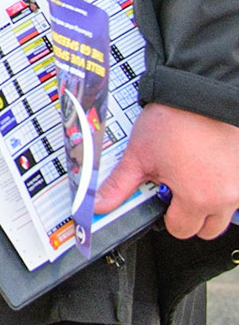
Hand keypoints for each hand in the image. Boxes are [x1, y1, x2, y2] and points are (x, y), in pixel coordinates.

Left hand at [95, 102, 238, 238]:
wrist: (197, 95)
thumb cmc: (172, 121)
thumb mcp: (138, 156)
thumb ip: (119, 186)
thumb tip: (99, 204)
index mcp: (197, 199)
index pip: (180, 230)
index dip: (165, 216)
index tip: (161, 198)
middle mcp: (226, 197)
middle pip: (207, 229)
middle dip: (189, 216)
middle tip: (175, 190)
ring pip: (224, 213)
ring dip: (209, 204)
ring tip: (190, 176)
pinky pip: (236, 194)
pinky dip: (222, 187)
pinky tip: (206, 168)